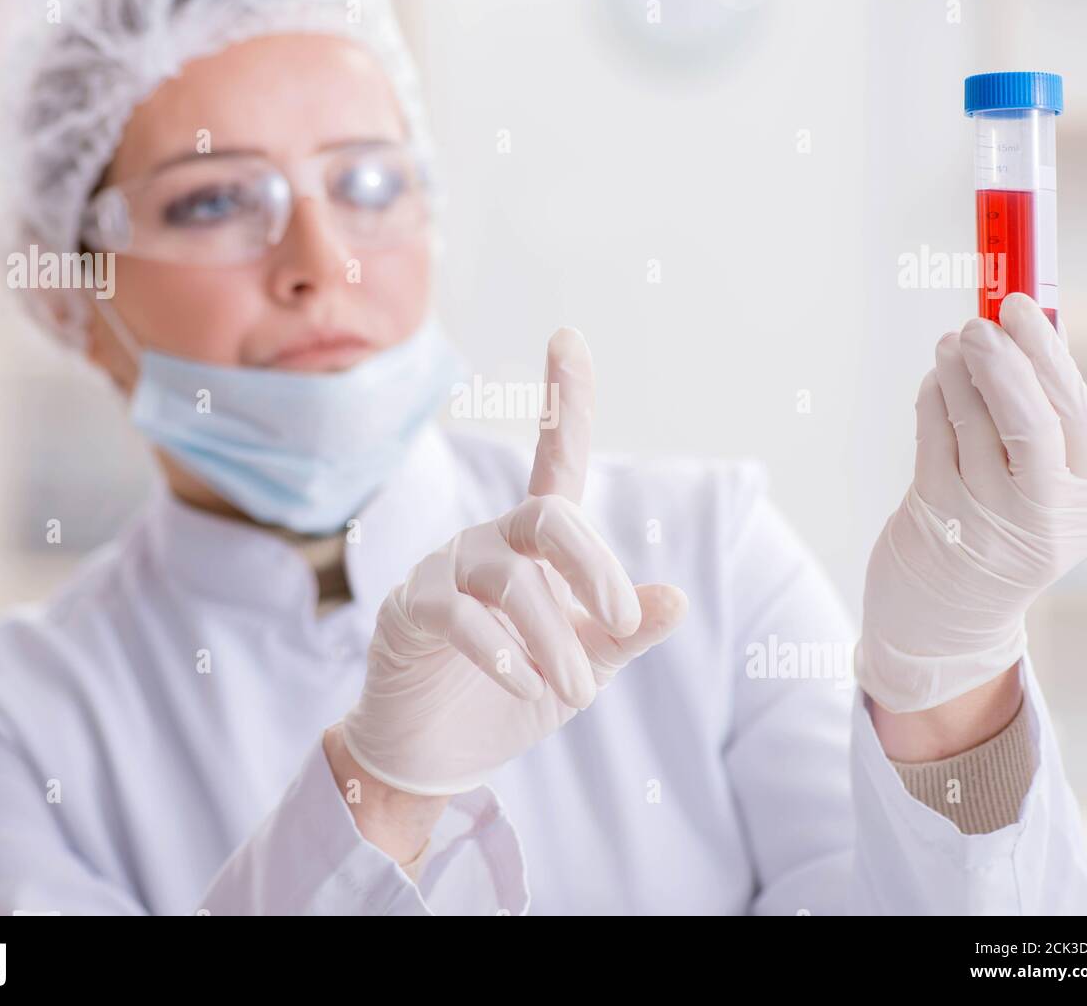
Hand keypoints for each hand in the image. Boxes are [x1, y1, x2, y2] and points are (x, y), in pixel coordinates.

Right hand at [340, 328, 688, 795]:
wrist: (439, 752)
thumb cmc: (516, 693)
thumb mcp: (585, 666)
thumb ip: (623, 632)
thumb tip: (676, 600)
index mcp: (538, 545)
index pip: (556, 460)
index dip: (564, 398)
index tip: (568, 335)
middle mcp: (493, 542)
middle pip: (547, 516)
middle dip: (592, 566)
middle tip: (620, 622)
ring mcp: (446, 570)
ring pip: (509, 578)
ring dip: (552, 637)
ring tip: (574, 690)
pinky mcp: (410, 609)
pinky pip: (457, 614)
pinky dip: (498, 650)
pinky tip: (522, 684)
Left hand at [856, 294, 1086, 713]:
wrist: (945, 622)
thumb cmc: (996, 537)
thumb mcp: (1039, 496)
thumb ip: (1040, 426)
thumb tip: (1026, 334)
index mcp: (1084, 507)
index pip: (1079, 418)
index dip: (1051, 355)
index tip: (1025, 308)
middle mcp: (1041, 518)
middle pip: (1032, 422)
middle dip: (1004, 361)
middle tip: (981, 321)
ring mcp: (985, 522)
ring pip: (972, 425)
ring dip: (959, 373)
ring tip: (952, 343)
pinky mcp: (933, 519)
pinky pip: (932, 441)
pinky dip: (932, 401)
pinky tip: (935, 383)